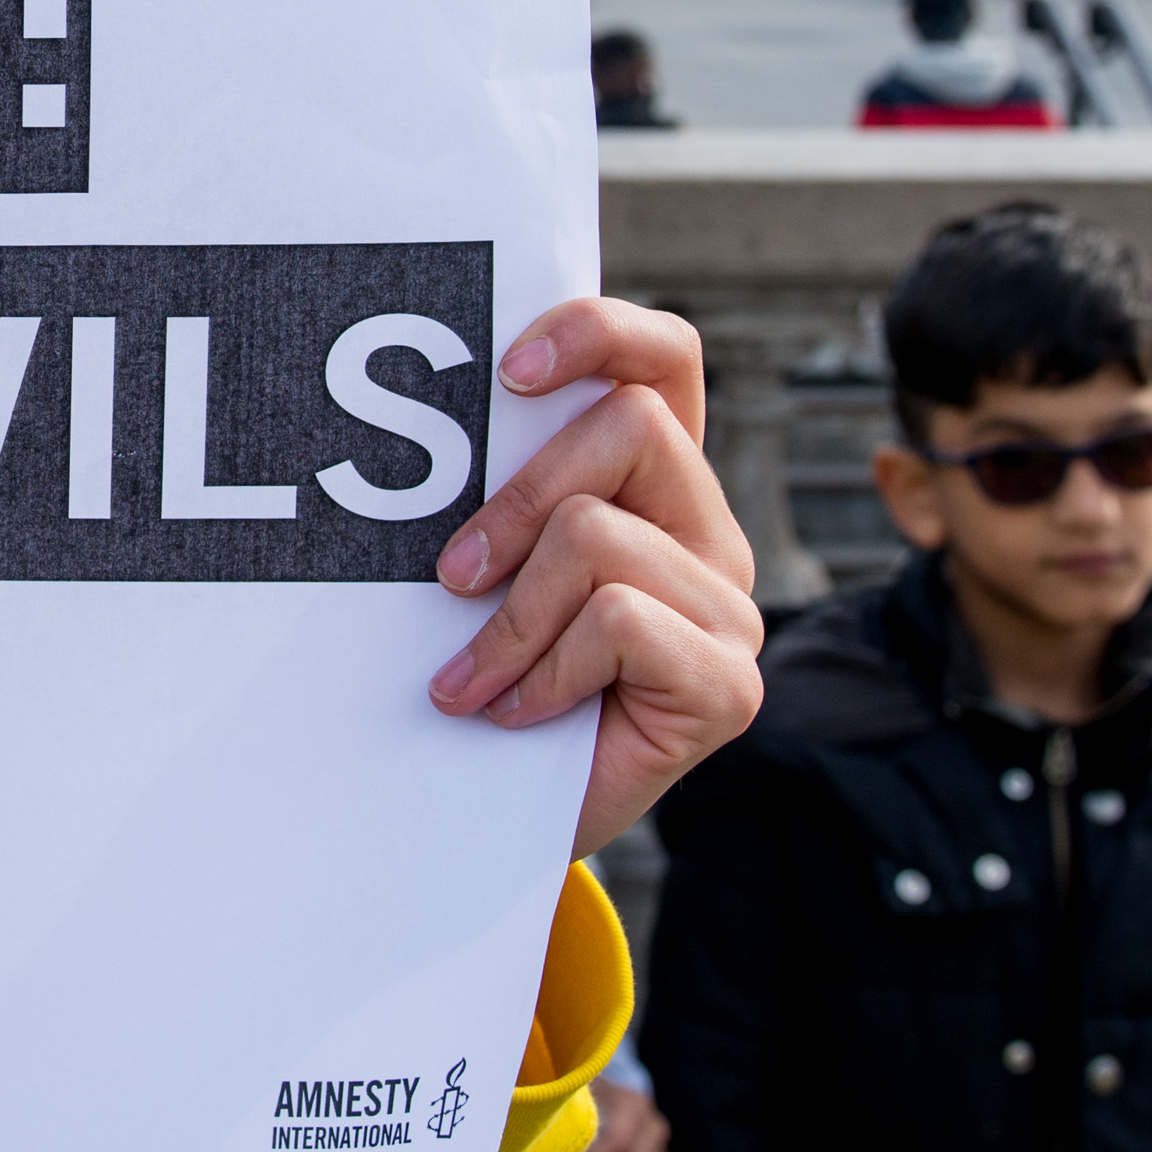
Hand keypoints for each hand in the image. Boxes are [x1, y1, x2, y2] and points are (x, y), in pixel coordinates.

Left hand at [426, 296, 763, 853]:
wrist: (506, 817)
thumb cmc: (490, 679)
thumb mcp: (488, 568)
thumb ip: (496, 494)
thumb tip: (421, 431)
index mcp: (655, 481)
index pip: (662, 357)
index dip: (595, 333)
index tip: (504, 373)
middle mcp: (707, 530)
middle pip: (629, 428)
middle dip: (517, 500)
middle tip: (451, 576)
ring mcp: (730, 607)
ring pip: (601, 534)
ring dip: (512, 616)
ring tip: (472, 679)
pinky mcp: (731, 683)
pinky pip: (618, 622)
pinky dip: (545, 671)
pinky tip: (519, 713)